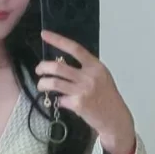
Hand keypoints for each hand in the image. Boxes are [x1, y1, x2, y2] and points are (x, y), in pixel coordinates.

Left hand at [37, 31, 135, 153]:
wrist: (115, 118)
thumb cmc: (107, 97)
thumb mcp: (101, 77)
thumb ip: (85, 69)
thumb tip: (62, 63)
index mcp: (95, 66)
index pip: (74, 48)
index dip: (58, 40)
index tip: (45, 35)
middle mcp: (89, 76)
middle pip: (58, 66)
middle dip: (43, 67)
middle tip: (39, 70)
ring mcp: (83, 90)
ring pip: (54, 82)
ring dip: (43, 84)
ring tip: (42, 85)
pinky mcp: (77, 104)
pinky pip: (59, 99)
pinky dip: (57, 100)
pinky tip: (61, 101)